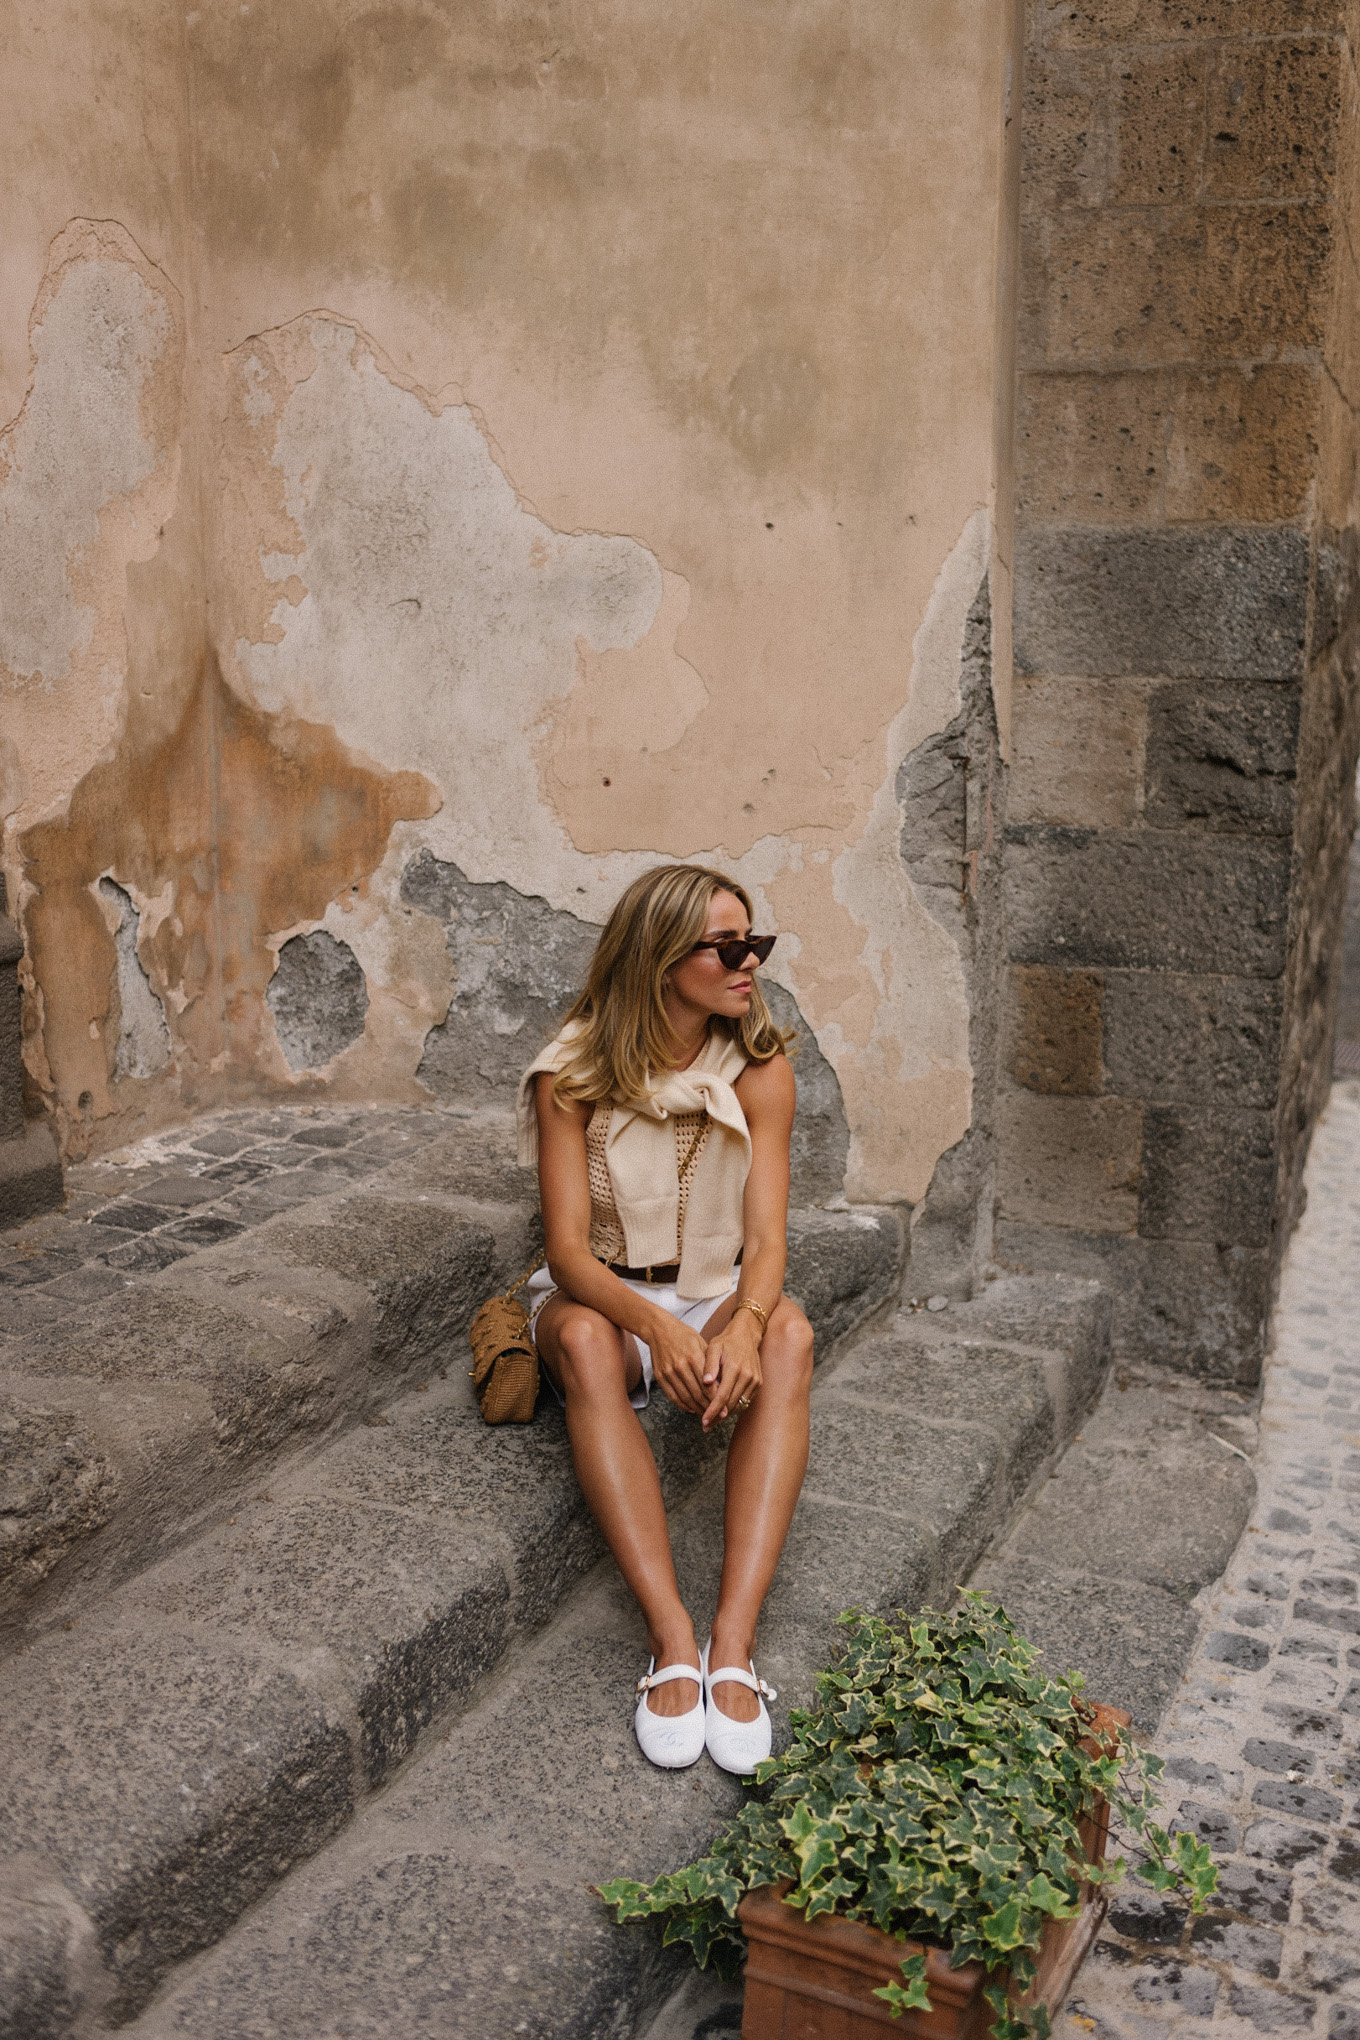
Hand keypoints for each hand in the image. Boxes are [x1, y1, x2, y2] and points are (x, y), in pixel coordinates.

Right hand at [645, 1311, 712, 1414]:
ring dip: (696, 1408)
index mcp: (694, 1357)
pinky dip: (682, 1405)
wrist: (659, 1329)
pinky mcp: (660, 1376)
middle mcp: (681, 1365)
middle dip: (708, 1407)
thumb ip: (710, 1363)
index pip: (708, 1385)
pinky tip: (691, 1408)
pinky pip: (672, 1396)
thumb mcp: (701, 1343)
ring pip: (685, 1397)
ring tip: (705, 1414)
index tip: (724, 1409)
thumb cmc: (684, 1336)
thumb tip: (722, 1384)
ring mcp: (669, 1372)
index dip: (717, 1399)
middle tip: (717, 1416)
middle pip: (697, 1393)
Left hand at [700, 1311, 763, 1430]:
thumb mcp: (714, 1348)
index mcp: (735, 1368)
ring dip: (726, 1415)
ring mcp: (755, 1381)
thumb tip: (706, 1382)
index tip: (703, 1421)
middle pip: (731, 1404)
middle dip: (717, 1417)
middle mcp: (747, 1376)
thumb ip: (709, 1365)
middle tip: (705, 1426)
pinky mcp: (758, 1384)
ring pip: (739, 1405)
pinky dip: (734, 1407)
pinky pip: (745, 1401)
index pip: (722, 1396)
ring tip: (712, 1421)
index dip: (712, 1411)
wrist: (746, 1335)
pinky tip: (723, 1410)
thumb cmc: (726, 1342)